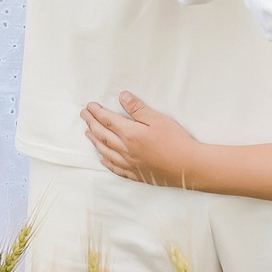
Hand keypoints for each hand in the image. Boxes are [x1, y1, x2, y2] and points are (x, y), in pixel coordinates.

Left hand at [81, 92, 203, 187]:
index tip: (90, 106)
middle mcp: (125, 150)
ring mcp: (130, 164)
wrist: (188, 167)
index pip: (108, 120)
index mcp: (130, 134)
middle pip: (103, 135)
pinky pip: (116, 169)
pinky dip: (107, 162)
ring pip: (106, 152)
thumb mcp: (158, 119)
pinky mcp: (136, 175)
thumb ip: (138, 109)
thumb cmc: (176, 141)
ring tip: (87, 133)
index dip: (97, 112)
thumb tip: (122, 97)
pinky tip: (103, 159)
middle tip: (84, 115)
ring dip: (95, 141)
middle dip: (91, 123)